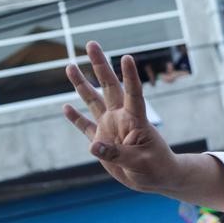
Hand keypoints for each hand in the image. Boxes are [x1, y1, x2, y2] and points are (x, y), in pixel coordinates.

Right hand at [63, 42, 180, 192]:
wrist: (157, 178)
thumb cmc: (156, 168)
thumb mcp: (140, 162)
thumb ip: (117, 154)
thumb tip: (93, 146)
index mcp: (136, 120)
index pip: (134, 94)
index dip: (130, 76)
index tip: (127, 57)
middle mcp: (121, 118)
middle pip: (109, 87)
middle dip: (100, 66)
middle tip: (91, 44)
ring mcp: (110, 127)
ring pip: (93, 101)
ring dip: (82, 84)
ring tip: (69, 66)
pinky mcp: (102, 141)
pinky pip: (86, 127)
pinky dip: (76, 118)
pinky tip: (66, 107)